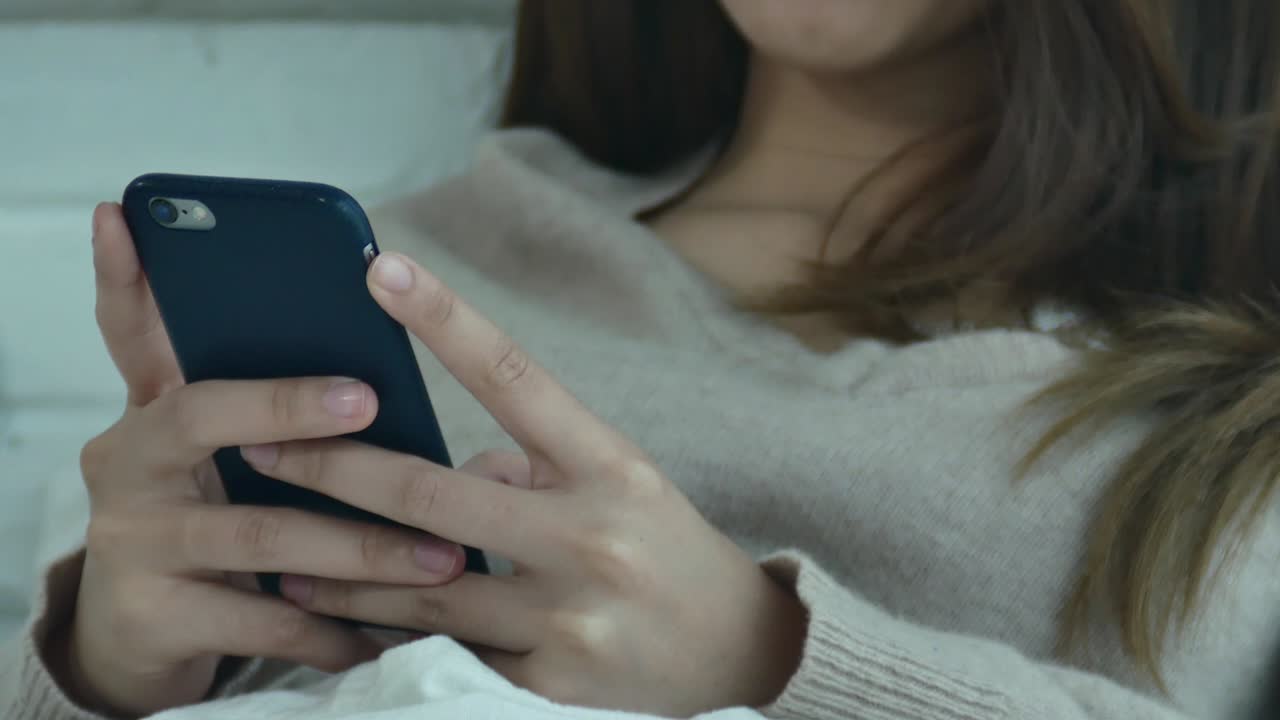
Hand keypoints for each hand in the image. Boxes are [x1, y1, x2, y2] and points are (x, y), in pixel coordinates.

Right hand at [59, 206, 466, 717]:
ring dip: (360, 545)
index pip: (132, 333)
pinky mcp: (151, 615)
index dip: (123, 276)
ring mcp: (131, 540)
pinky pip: (260, 619)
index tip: (124, 215)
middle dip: (290, 401)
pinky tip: (382, 636)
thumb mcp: (229, 462)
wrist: (139, 636)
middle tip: (370, 395)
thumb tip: (386, 380)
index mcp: (155, 415)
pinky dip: (330, 629)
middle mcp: (127, 464)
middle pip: (201, 413)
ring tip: (441, 558)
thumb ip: (277, 417)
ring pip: (258, 529)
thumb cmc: (212, 523)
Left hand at [242, 253, 807, 715]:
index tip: (381, 270)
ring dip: (340, 573)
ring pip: (422, 590)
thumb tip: (451, 472)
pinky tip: (347, 635)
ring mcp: (569, 616)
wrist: (744, 653)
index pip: (517, 378)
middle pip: (433, 495)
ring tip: (279, 559)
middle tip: (262, 446)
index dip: (446, 321)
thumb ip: (537, 467)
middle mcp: (588, 535)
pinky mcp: (552, 685)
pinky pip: (452, 659)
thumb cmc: (675, 550)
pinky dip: (396, 644)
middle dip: (334, 469)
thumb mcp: (624, 484)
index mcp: (610, 465)